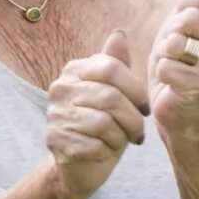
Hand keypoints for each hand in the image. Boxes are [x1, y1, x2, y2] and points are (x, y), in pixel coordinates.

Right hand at [45, 30, 148, 198]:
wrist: (80, 164)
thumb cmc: (103, 125)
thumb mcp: (115, 94)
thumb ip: (116, 65)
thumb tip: (119, 34)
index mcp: (74, 70)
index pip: (111, 67)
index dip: (136, 89)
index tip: (143, 107)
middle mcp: (60, 88)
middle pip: (110, 97)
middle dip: (132, 118)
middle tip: (137, 131)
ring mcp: (54, 114)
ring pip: (104, 122)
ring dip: (121, 136)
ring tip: (121, 140)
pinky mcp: (55, 140)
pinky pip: (94, 144)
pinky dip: (107, 151)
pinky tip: (104, 151)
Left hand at [149, 0, 198, 141]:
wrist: (179, 109)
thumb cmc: (180, 62)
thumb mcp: (185, 24)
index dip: (187, 1)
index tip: (182, 20)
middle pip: (189, 17)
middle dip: (171, 32)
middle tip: (176, 49)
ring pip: (177, 40)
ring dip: (164, 52)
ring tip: (174, 63)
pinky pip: (167, 65)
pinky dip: (161, 72)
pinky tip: (172, 82)